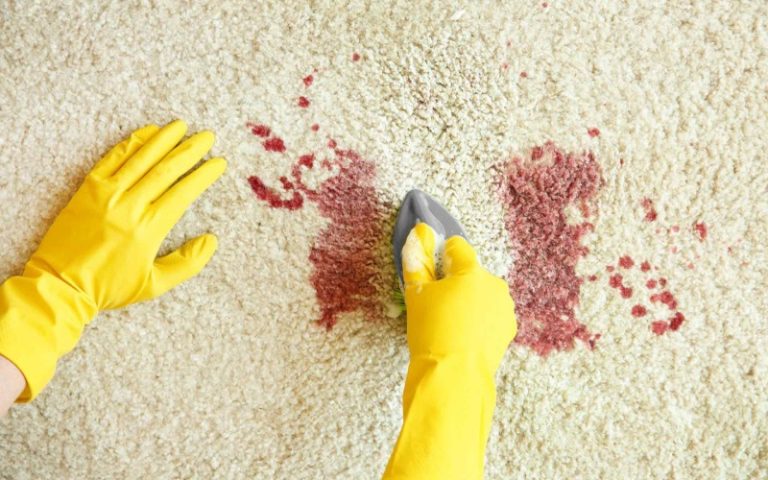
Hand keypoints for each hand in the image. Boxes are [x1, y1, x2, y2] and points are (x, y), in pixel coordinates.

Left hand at [0, 120, 225, 401]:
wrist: (60, 285)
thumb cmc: (109, 288)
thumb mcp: (154, 285)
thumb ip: (186, 263)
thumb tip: (212, 240)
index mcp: (149, 229)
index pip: (183, 193)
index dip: (203, 175)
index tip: (219, 162)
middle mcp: (130, 206)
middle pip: (165, 170)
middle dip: (190, 150)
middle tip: (207, 136)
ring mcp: (106, 194)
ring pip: (140, 159)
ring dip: (163, 139)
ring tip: (181, 125)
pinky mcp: (87, 189)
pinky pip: (112, 159)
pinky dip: (131, 143)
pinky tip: (147, 131)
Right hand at [383, 223, 516, 479]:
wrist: (453, 377)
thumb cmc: (431, 333)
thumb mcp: (416, 295)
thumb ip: (416, 261)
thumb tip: (418, 235)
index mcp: (471, 270)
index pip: (457, 246)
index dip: (441, 256)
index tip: (431, 273)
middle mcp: (493, 283)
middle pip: (471, 271)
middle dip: (455, 282)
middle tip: (436, 305)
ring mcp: (504, 306)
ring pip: (482, 293)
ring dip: (469, 301)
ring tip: (450, 325)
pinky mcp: (508, 327)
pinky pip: (491, 314)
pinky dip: (479, 319)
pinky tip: (464, 336)